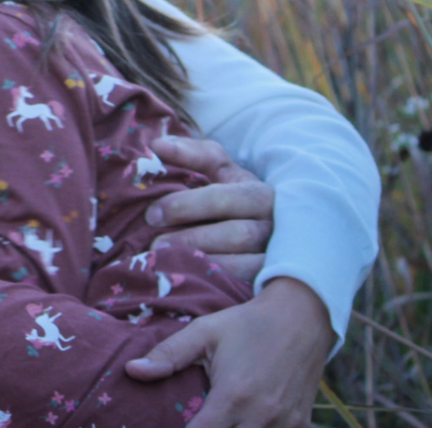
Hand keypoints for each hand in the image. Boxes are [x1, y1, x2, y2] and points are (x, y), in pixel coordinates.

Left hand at [126, 277, 330, 426]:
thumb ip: (168, 354)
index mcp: (233, 397)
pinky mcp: (300, 424)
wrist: (303, 317)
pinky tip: (242, 423)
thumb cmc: (247, 323)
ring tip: (216, 421)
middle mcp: (261, 417)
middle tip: (195, 419)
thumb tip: (131, 370)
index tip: (163, 424)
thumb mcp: (204, 331)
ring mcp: (285, 424)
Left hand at [145, 136, 272, 280]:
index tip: (153, 214)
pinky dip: (221, 284)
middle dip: (193, 238)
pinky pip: (249, 287)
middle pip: (237, 234)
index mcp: (260, 194)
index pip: (227, 197)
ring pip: (246, 264)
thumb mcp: (221, 172)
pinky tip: (193, 283)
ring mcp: (279, 258)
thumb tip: (157, 145)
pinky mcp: (275, 285)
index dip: (188, 205)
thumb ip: (192, 154)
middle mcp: (276, 227)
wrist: (270, 234)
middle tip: (154, 244)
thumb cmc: (235, 200)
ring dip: (203, 264)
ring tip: (166, 262)